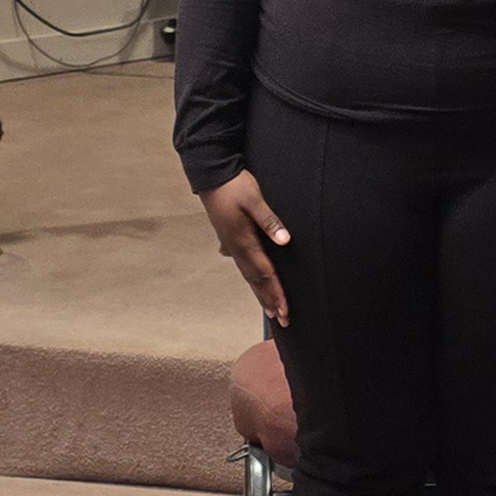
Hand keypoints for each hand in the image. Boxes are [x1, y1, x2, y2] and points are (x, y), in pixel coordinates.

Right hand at [199, 169, 291, 323]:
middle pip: (256, 281)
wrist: (211, 175)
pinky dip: (253, 279)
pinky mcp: (230, 239)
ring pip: (249, 275)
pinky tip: (254, 281)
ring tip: (270, 309)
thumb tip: (285, 241)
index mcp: (243, 241)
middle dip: (270, 301)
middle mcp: (236, 248)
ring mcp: (231, 244)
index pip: (264, 274)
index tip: (285, 311)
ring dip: (261, 294)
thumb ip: (269, 220)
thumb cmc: (234, 185)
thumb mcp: (254, 199)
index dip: (276, 293)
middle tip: (282, 319)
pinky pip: (244, 265)